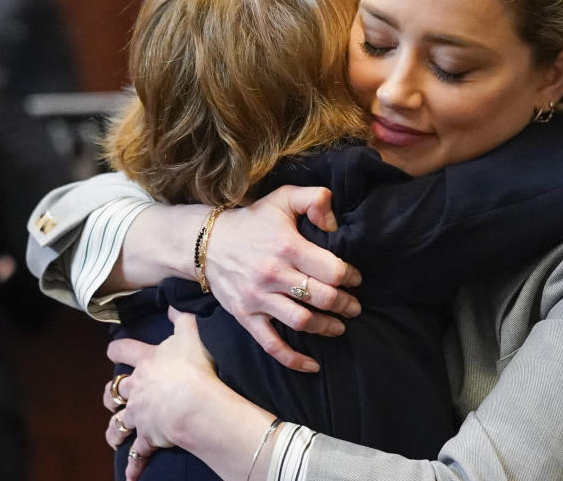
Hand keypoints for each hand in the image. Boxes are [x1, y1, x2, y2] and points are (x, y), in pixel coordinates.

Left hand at [105, 309, 218, 480]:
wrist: (193, 403)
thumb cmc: (193, 367)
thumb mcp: (191, 335)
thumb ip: (181, 319)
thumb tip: (173, 305)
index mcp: (145, 363)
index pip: (122, 350)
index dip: (117, 349)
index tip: (114, 350)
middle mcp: (136, 388)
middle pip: (113, 390)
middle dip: (111, 393)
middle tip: (112, 395)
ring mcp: (139, 413)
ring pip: (118, 422)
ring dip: (115, 430)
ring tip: (114, 436)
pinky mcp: (148, 435)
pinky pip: (138, 452)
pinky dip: (134, 465)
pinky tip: (130, 475)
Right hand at [206, 185, 363, 371]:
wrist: (205, 242)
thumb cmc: (253, 221)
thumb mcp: (283, 198)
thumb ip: (315, 198)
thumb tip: (335, 222)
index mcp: (287, 246)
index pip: (332, 270)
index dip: (351, 277)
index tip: (356, 279)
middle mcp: (273, 274)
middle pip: (321, 298)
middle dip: (345, 305)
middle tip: (355, 307)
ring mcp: (258, 298)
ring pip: (302, 322)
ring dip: (327, 328)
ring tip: (340, 326)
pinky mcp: (246, 316)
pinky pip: (271, 345)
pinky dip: (293, 359)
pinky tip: (313, 365)